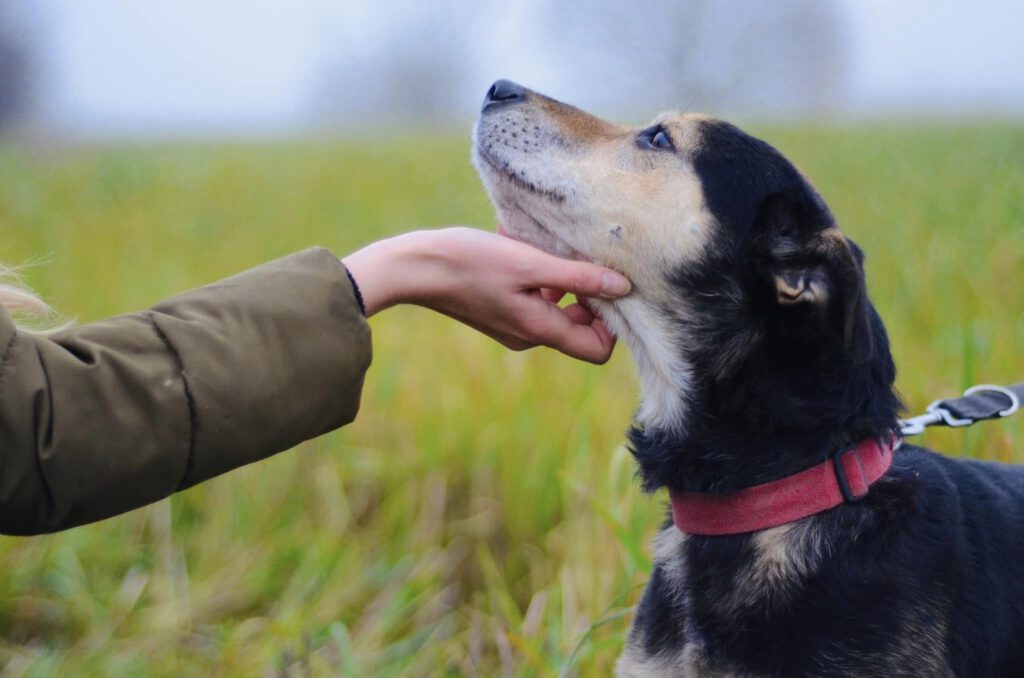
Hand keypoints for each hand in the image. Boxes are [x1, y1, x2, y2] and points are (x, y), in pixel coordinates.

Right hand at [341, 227, 630, 363]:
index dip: (612, 320)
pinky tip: (517, 240)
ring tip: (542, 243)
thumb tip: (625, 288)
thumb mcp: (531, 264)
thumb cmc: (470, 263)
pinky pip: (531, 293)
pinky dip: (533, 269)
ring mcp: (512, 324)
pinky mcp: (497, 308)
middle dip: (585, 289)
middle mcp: (529, 335)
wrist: (413, 267)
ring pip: (555, 303)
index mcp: (540, 330)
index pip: (599, 348)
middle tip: (574, 254)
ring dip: (557, 273)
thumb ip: (580, 277)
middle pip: (580, 324)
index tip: (605, 283)